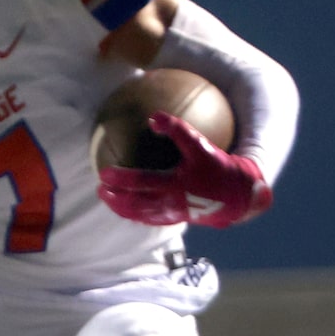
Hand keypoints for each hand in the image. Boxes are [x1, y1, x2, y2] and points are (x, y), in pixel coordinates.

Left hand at [96, 114, 270, 228]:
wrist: (235, 196)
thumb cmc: (217, 166)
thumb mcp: (200, 145)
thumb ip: (178, 129)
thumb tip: (154, 116)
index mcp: (174, 186)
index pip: (141, 183)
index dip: (121, 179)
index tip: (103, 173)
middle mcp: (169, 204)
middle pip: (134, 204)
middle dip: (114, 198)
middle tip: (99, 187)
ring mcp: (170, 214)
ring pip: (139, 215)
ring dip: (120, 208)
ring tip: (108, 198)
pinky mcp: (174, 219)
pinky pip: (148, 219)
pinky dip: (134, 213)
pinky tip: (127, 204)